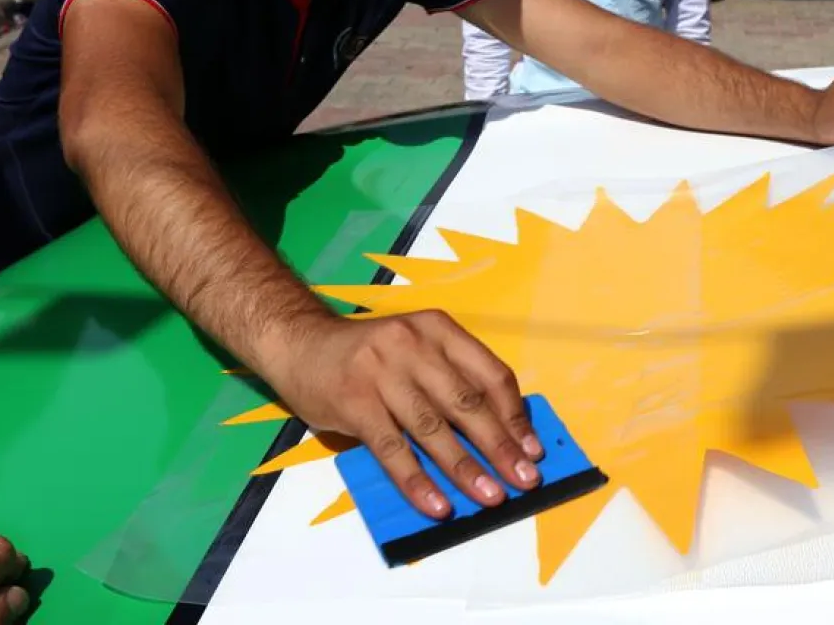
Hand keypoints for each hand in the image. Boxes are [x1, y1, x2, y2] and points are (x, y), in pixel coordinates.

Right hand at [267, 310, 544, 518]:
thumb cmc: (369, 355)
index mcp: (439, 330)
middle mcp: (414, 346)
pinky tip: (437, 504)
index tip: (533, 449)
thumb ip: (451, 380)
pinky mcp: (355, 402)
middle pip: (467, 403)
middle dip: (501, 447)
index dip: (516, 415)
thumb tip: (499, 433)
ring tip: (490, 497)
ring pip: (433, 429)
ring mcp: (382, 373)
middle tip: (525, 480)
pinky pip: (393, 449)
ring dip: (466, 468)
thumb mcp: (416, 349)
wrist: (300, 344)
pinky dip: (418, 481)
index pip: (490, 374)